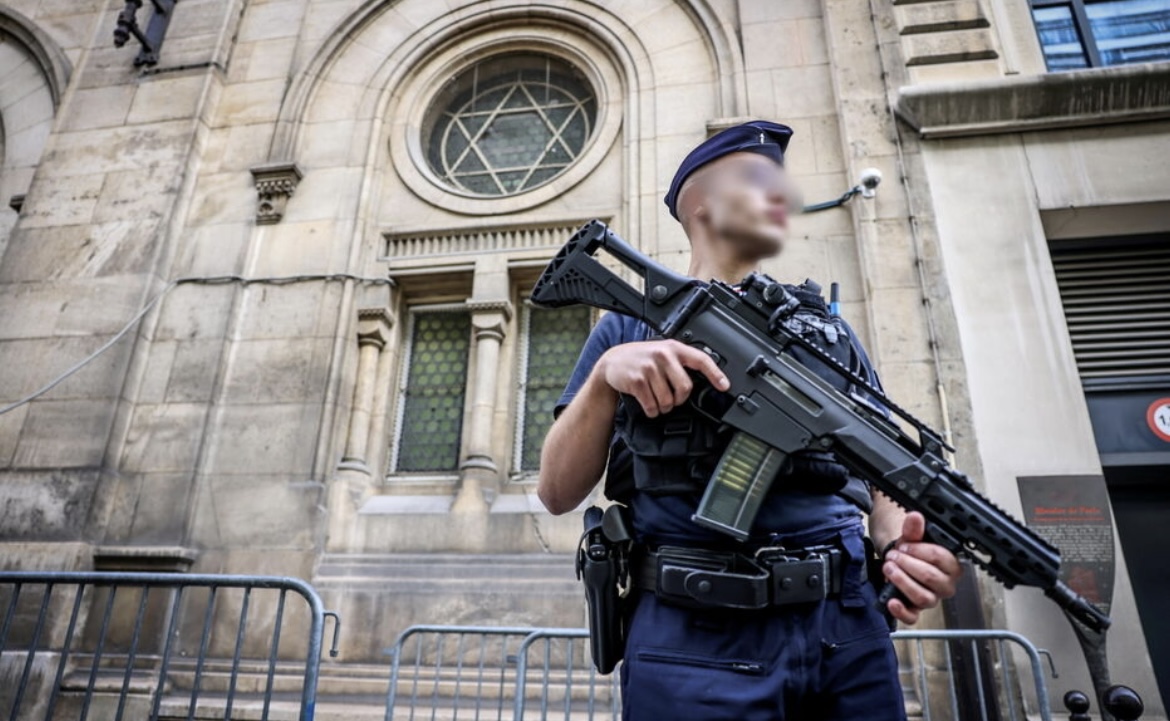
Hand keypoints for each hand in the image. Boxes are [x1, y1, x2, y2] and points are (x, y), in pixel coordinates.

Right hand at [595, 340, 729, 416]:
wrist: (612, 361)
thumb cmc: (641, 359)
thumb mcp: (662, 352)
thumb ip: (680, 362)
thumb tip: (705, 380)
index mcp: (674, 348)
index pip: (700, 359)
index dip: (715, 374)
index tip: (724, 386)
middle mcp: (663, 355)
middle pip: (685, 387)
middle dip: (679, 399)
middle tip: (672, 398)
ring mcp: (649, 368)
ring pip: (668, 400)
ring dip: (663, 407)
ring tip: (656, 399)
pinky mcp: (637, 381)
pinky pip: (652, 406)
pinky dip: (652, 411)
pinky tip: (648, 403)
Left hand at [882, 512, 961, 623]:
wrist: (898, 560)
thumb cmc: (911, 551)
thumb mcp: (912, 537)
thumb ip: (914, 529)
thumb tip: (915, 517)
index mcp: (951, 564)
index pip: (941, 558)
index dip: (920, 551)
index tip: (905, 545)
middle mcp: (945, 584)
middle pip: (931, 578)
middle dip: (908, 565)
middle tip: (893, 556)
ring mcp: (931, 598)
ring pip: (924, 597)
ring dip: (903, 582)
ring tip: (889, 569)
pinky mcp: (916, 609)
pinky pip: (913, 617)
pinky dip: (901, 611)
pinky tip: (892, 601)